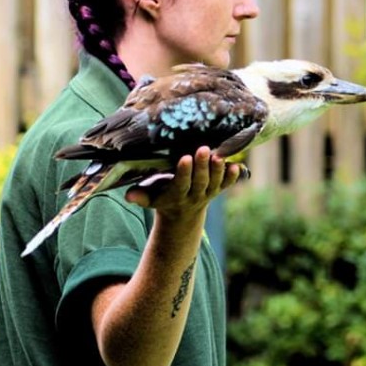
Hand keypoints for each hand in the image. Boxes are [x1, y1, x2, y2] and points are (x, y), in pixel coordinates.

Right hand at [124, 146, 246, 215]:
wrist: (183, 215)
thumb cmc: (163, 199)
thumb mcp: (151, 200)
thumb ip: (140, 197)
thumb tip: (128, 195)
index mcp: (176, 195)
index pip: (181, 184)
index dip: (184, 172)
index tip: (185, 158)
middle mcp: (195, 195)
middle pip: (200, 181)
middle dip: (202, 166)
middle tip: (203, 149)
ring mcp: (209, 193)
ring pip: (215, 182)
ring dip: (218, 169)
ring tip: (219, 155)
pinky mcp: (219, 189)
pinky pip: (227, 184)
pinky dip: (233, 177)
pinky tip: (237, 166)